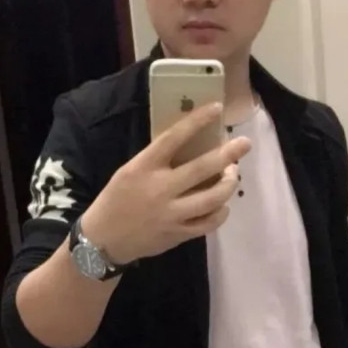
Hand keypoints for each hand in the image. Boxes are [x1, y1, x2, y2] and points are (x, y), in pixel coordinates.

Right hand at [82, 103, 251, 263]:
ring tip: (233, 176)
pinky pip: (208, 223)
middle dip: (228, 155)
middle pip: (202, 169)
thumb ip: (157, 161)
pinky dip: (221, 212)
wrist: (103, 240)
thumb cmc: (116, 199)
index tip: (217, 108)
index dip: (197, 121)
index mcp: (144, 168)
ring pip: (212, 198)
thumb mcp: (129, 171)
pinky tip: (223, 205)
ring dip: (229, 184)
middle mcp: (160, 189)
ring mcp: (171, 214)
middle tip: (244, 144)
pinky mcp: (178, 234)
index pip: (174, 138)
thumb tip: (191, 147)